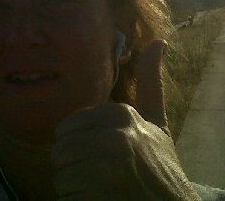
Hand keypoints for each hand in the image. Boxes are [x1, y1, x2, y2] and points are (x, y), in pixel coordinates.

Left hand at [50, 40, 199, 199]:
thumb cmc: (163, 168)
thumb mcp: (158, 124)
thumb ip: (151, 84)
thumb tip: (159, 41)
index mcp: (122, 114)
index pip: (69, 127)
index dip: (79, 147)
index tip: (103, 158)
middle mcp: (115, 134)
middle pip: (62, 149)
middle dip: (74, 166)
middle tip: (100, 177)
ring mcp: (109, 163)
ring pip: (61, 171)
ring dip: (74, 185)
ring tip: (101, 188)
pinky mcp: (101, 190)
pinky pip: (65, 191)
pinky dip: (76, 199)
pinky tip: (99, 199)